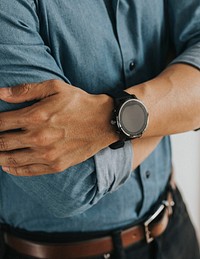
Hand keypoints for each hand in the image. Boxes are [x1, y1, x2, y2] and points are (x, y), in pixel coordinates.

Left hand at [0, 80, 115, 175]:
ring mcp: (47, 154)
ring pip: (11, 159)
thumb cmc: (79, 102)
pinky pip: (28, 171)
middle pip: (1, 143)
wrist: (104, 121)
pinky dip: (13, 169)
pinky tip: (7, 165)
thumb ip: (26, 90)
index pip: (0, 123)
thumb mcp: (55, 88)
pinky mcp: (56, 165)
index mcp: (36, 116)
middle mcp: (38, 138)